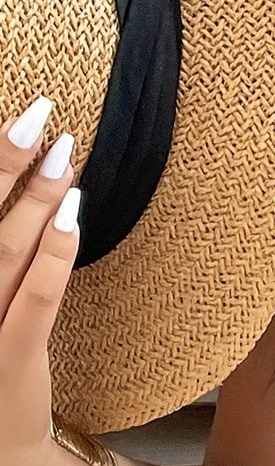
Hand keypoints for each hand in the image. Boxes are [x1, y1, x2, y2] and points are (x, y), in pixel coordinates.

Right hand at [0, 96, 81, 465]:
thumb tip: (14, 214)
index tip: (9, 117)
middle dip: (2, 161)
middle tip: (35, 108)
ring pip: (2, 248)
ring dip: (33, 195)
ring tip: (61, 146)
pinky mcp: (10, 358)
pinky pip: (35, 298)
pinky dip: (55, 253)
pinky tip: (75, 214)